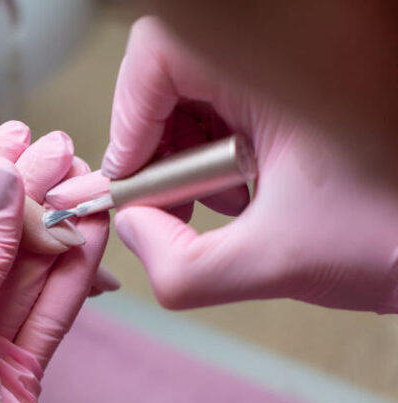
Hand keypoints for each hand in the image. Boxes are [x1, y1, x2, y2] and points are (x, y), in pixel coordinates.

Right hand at [99, 17, 397, 312]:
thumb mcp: (277, 261)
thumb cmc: (397, 225)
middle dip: (163, 142)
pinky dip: (224, 138)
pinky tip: (253, 178)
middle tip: (173, 197)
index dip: (130, 122)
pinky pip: (234, 91)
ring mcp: (302, 49)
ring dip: (194, 144)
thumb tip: (133, 229)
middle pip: (172, 71)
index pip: (158, 56)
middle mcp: (293, 36)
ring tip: (233, 193)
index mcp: (284, 53)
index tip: (132, 179)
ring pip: (200, 83)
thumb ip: (181, 267)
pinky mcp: (309, 67)